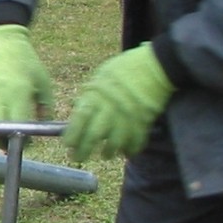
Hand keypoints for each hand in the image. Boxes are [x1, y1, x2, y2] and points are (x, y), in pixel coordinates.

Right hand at [0, 23, 54, 144]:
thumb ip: (45, 108)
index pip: (17, 125)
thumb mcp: (43, 83)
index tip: (26, 144)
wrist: (1, 42)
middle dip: (1, 144)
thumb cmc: (26, 62)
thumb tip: (41, 130)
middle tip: (8, 150)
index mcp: (18, 91)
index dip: (22, 140)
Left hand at [65, 44, 174, 160]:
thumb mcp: (100, 78)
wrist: (154, 65)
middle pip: (94, 136)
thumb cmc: (123, 69)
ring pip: (115, 143)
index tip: (68, 145)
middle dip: (84, 150)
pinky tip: (125, 152)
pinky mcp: (145, 122)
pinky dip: (130, 149)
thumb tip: (76, 112)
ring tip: (104, 154)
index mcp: (96, 95)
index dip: (72, 135)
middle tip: (78, 157)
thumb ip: (89, 97)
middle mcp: (110, 108)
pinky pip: (136, 142)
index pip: (79, 119)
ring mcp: (128, 117)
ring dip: (108, 152)